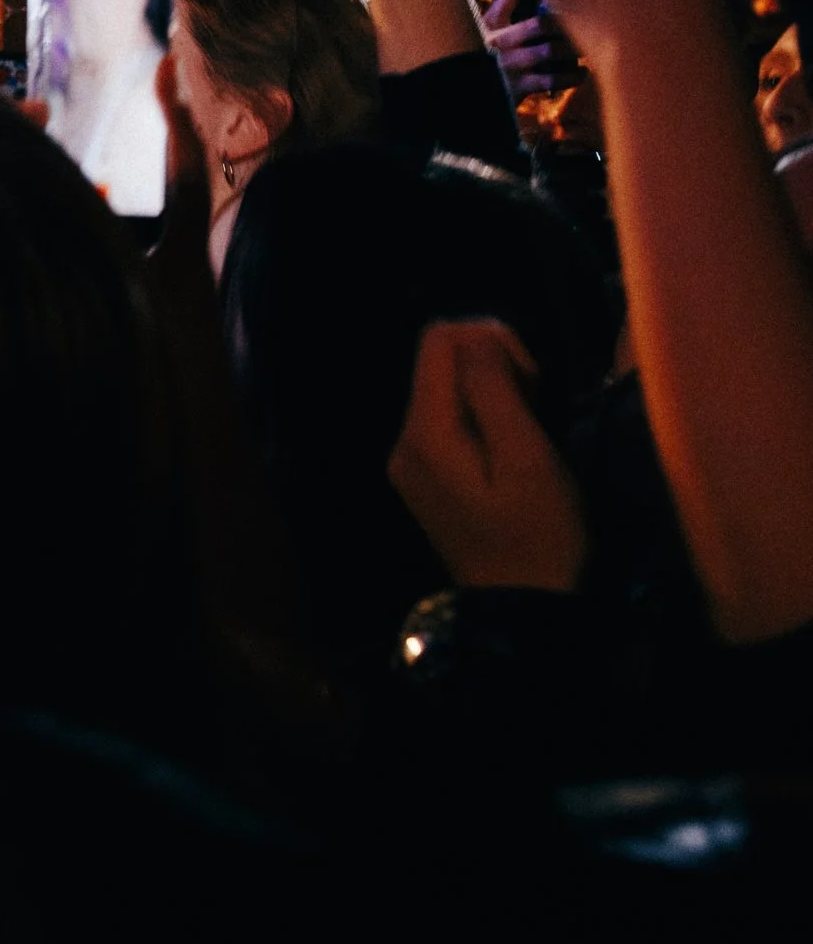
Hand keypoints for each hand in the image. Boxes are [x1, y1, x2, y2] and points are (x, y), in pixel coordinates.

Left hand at [388, 318, 587, 594]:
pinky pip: (452, 420)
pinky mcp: (429, 476)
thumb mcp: (527, 458)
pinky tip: (514, 452)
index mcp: (424, 432)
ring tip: (530, 434)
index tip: (533, 384)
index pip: (440, 339)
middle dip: (495, 367)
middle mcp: (405, 440)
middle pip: (441, 360)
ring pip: (449, 389)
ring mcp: (412, 460)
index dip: (494, 342)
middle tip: (537, 410)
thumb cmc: (538, 536)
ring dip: (495, 394)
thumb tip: (477, 332)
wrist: (522, 610)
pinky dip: (487, 419)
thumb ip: (494, 391)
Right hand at [483, 0, 582, 101]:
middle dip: (569, 24)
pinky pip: (554, 79)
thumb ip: (511, 3)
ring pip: (552, 51)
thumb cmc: (488, 56)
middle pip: (543, 23)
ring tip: (585, 49)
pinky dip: (573, 75)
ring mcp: (508, 66)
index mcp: (492, 24)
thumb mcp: (491, 29)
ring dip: (574, 49)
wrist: (469, 91)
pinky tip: (579, 72)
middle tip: (588, 24)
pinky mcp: (518, 88)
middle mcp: (499, 42)